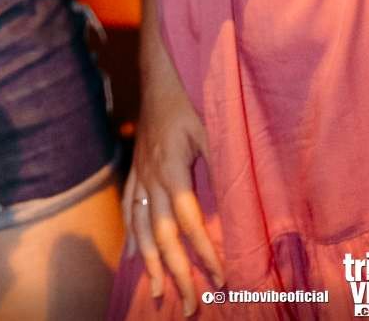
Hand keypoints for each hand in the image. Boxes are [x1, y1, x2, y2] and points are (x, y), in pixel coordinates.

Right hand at [125, 40, 222, 315]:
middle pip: (160, 235)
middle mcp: (151, 176)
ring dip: (149, 263)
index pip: (189, 222)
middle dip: (175, 272)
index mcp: (172, 168)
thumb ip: (222, 162)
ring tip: (156, 293)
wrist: (159, 71)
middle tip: (189, 306)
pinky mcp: (136, 168)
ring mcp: (139, 173)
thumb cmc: (189, 96)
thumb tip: (240, 201)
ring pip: (139, 227)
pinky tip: (134, 256)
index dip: (205, 252)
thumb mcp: (211, 126)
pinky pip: (129, 208)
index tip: (222, 279)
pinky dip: (131, 235)